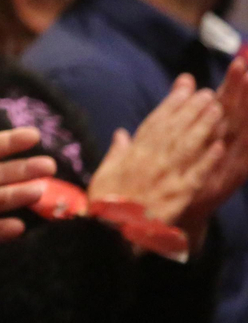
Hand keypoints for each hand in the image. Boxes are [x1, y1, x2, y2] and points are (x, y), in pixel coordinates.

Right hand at [88, 73, 222, 247]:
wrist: (109, 235)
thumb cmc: (104, 206)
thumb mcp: (103, 174)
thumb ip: (116, 152)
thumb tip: (122, 133)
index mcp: (132, 155)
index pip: (155, 122)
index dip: (171, 103)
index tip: (184, 87)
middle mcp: (150, 161)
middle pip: (174, 129)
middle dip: (191, 109)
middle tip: (207, 92)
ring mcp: (165, 177)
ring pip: (187, 146)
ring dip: (203, 126)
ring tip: (218, 109)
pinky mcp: (178, 196)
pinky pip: (196, 174)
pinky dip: (208, 160)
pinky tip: (220, 145)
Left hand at [191, 56, 247, 215]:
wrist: (177, 207)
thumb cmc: (180, 168)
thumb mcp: (180, 134)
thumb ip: (184, 107)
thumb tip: (185, 78)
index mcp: (214, 131)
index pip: (225, 103)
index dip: (232, 84)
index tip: (239, 62)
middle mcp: (229, 144)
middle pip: (238, 113)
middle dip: (244, 92)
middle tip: (247, 68)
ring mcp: (232, 161)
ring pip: (245, 133)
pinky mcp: (232, 180)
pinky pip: (244, 162)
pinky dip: (246, 149)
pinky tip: (247, 135)